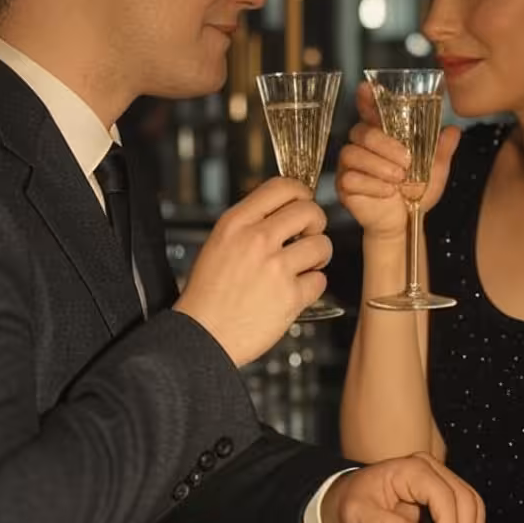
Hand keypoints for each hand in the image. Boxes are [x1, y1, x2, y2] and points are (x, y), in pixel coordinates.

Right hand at [174, 177, 331, 366]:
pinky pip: (320, 280)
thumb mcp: (218, 244)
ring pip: (322, 245)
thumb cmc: (207, 296)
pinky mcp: (290, 296)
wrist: (201, 336)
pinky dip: (312, 287)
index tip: (304, 202)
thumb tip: (282, 213)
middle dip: (316, 223)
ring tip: (304, 266)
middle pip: (310, 211)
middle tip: (309, 236)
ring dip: (318, 256)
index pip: (282, 187)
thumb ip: (249, 225)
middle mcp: (257, 240)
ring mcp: (275, 267)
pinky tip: (295, 291)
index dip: (301, 193)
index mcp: (236, 223)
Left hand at [320, 452, 485, 522]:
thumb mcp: (357, 515)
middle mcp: (428, 468)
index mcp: (409, 469)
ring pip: (471, 503)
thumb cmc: (352, 502)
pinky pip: (465, 509)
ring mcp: (437, 478)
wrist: (347, 498)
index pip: (443, 495)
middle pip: (465, 498)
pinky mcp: (441, 491)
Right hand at [335, 83, 460, 239]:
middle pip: (361, 132)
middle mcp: (362, 146)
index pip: (369, 110)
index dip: (366, 99)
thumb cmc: (415, 193)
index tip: (366, 89)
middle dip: (385, 145)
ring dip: (379, 166)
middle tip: (406, 162)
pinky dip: (372, 185)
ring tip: (398, 180)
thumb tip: (453, 131)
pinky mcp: (343, 186)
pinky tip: (387, 192)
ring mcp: (349, 166)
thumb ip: (441, 150)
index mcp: (382, 135)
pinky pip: (350, 178)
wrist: (405, 222)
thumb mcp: (434, 170)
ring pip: (353, 154)